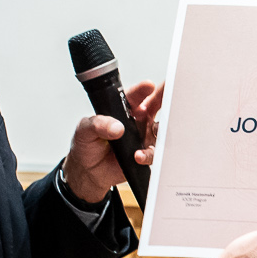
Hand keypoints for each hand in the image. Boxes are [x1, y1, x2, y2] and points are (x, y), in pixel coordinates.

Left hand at [64, 79, 161, 203]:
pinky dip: (148, 154)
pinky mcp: (145, 154)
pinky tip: (138, 156)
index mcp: (123, 109)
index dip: (143, 89)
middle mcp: (137, 121)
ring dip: (160, 130)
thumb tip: (116, 127)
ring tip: (154, 131)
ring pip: (160, 130)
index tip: (148, 85)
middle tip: (171, 96)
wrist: (89, 172)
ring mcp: (144, 138)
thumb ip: (98, 124)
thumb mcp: (85, 130)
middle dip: (166, 98)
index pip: (135, 96)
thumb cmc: (88, 145)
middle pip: (157, 105)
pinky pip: (154, 153)